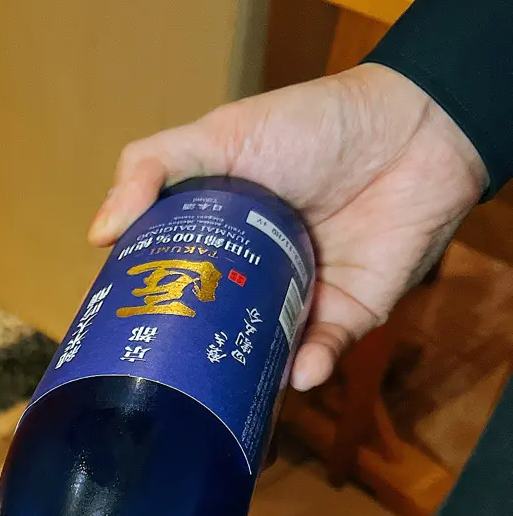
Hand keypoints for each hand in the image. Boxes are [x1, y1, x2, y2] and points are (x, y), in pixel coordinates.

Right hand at [88, 65, 486, 391]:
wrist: (417, 128)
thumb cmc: (316, 123)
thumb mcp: (221, 133)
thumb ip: (154, 166)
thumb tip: (98, 233)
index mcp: (215, 237)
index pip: (168, 281)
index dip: (142, 307)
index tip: (111, 337)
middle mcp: (251, 277)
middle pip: (209, 330)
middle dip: (186, 359)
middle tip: (160, 380)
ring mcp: (297, 300)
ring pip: (260, 354)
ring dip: (244, 376)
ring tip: (223, 392)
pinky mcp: (348, 316)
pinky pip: (320, 353)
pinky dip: (308, 366)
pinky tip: (295, 372)